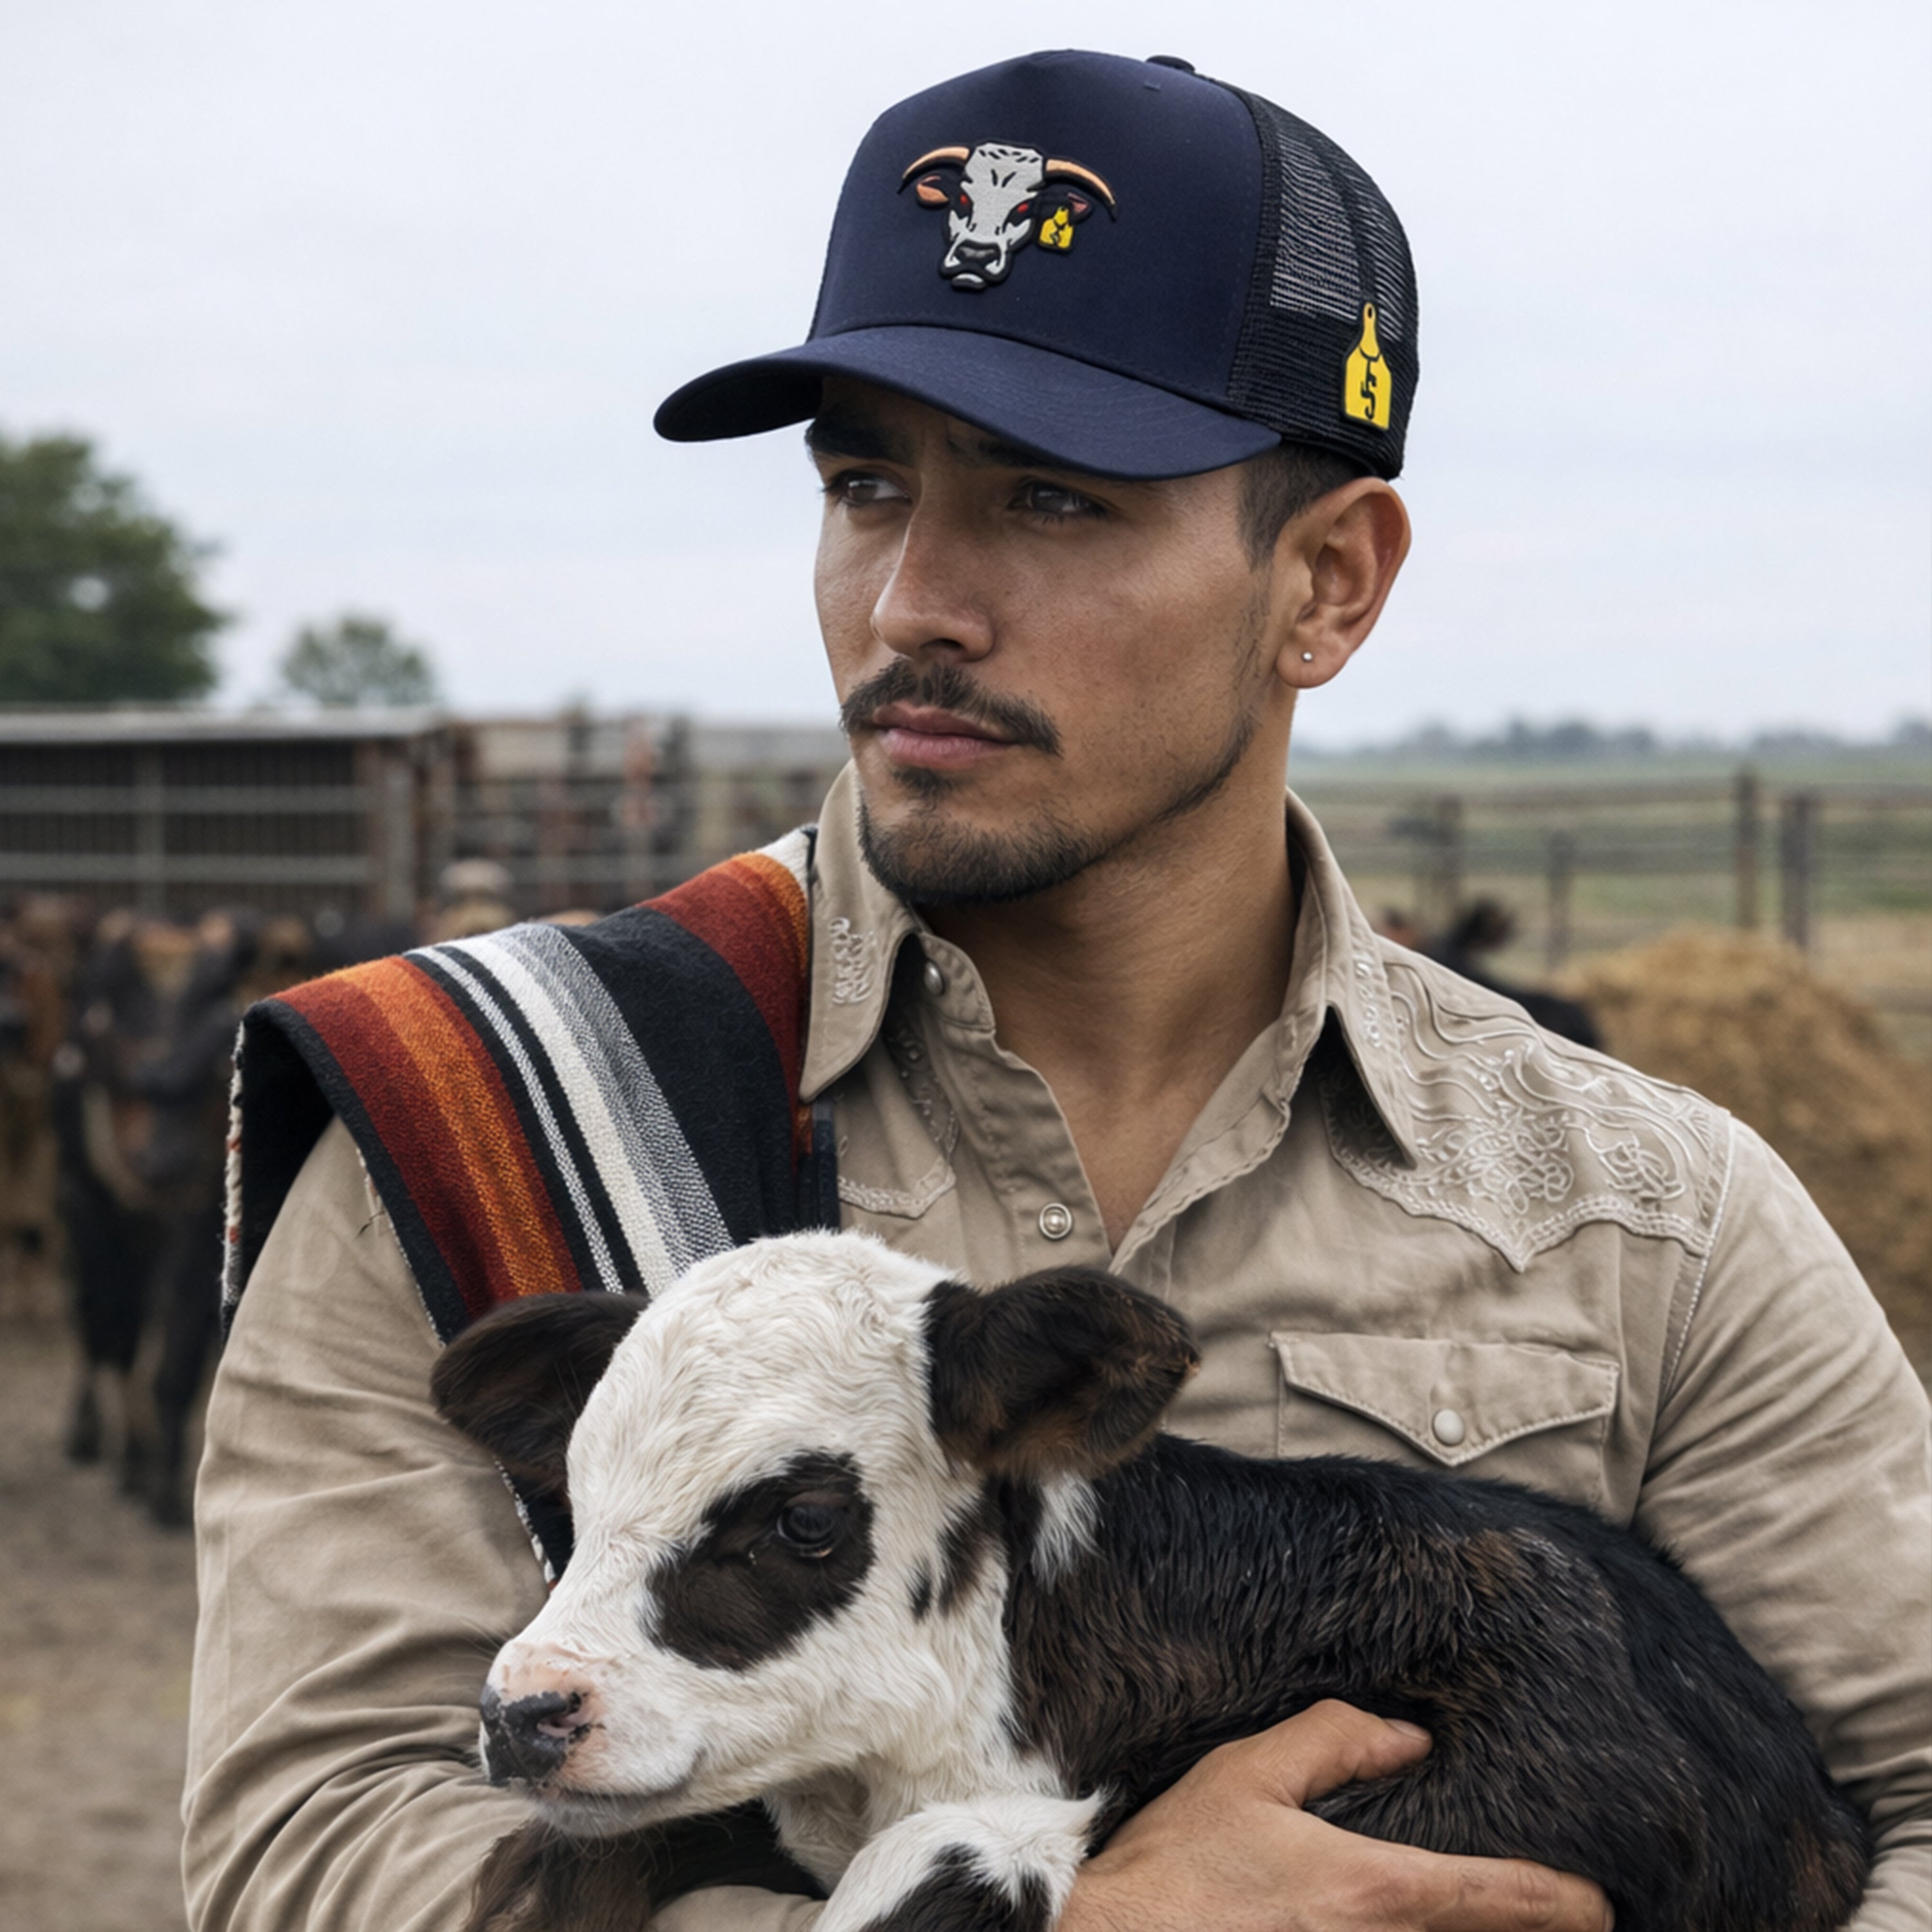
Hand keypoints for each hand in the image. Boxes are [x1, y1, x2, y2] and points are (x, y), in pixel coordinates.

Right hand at [1058, 1701, 1612, 1931]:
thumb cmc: (1175, 1867)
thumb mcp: (1246, 1777)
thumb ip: (1331, 1744)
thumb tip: (1407, 1740)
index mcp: (1370, 1891)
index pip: (1492, 1896)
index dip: (1557, 1901)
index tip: (1600, 1903)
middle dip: (1527, 1928)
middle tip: (1569, 1915)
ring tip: (1502, 1920)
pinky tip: (1425, 1930)